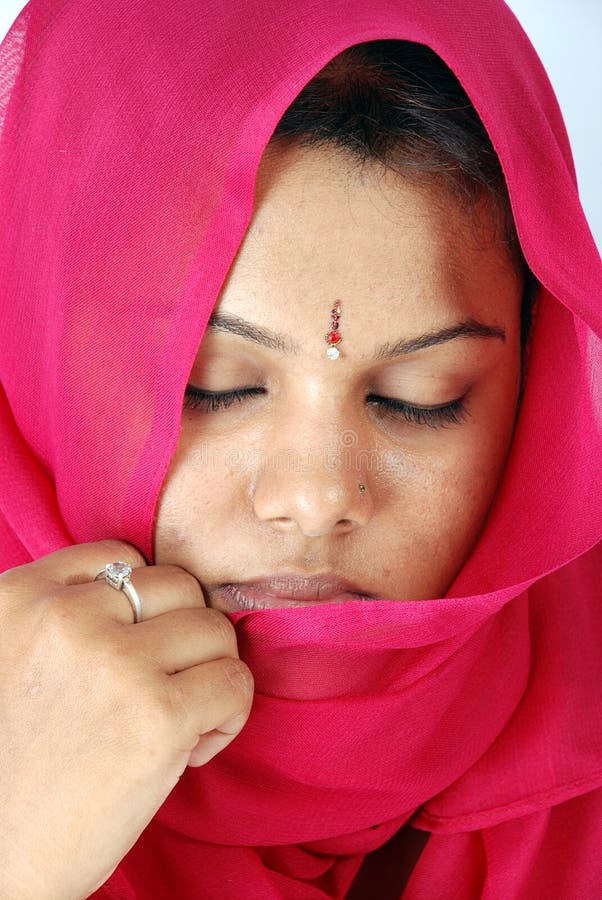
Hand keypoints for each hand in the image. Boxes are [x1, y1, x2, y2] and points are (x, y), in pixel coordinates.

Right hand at [0, 540, 253, 898]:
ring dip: (210, 675)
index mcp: (21, 598)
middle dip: (184, 637)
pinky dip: (229, 715)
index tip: (138, 650)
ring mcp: (115, 661)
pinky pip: (235, 682)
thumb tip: (149, 597)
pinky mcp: (158, 715)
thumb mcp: (9, 657)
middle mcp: (66, 617)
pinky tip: (191, 749)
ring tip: (176, 721)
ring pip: (215, 630)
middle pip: (179, 587)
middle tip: (162, 689)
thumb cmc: (11, 766)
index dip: (146, 607)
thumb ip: (62, 615)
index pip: (122, 559)